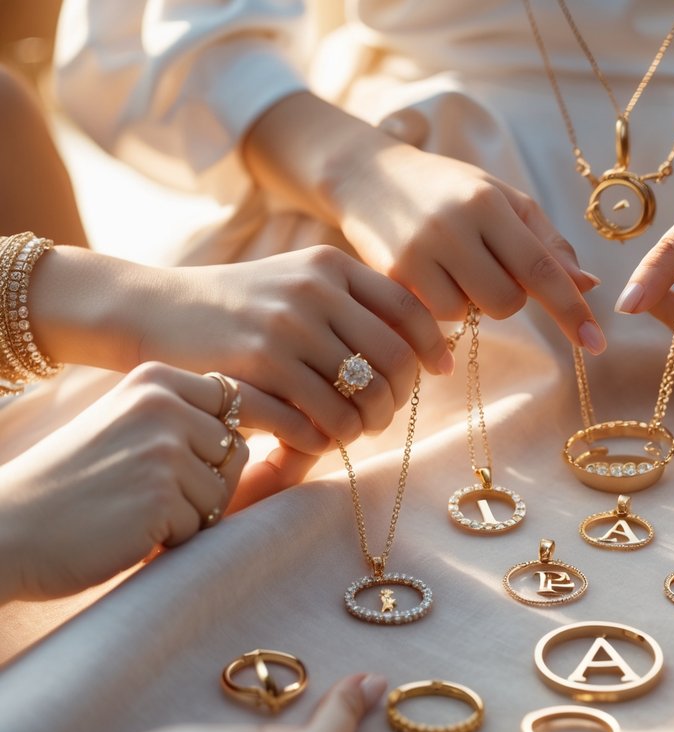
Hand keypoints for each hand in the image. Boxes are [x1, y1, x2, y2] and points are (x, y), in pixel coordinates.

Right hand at [0, 362, 248, 600]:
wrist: (7, 529)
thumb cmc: (73, 484)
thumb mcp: (128, 426)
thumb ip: (186, 417)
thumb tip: (279, 417)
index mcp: (155, 379)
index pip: (236, 399)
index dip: (234, 432)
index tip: (215, 454)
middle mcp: (164, 405)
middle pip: (237, 449)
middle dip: (206, 482)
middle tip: (143, 493)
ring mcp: (166, 449)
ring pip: (223, 490)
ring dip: (188, 512)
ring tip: (131, 509)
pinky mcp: (164, 495)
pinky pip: (201, 525)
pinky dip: (171, 538)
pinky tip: (125, 530)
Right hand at [35, 245, 453, 451]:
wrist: (153, 308)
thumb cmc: (239, 305)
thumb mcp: (298, 282)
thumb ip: (354, 301)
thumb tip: (425, 342)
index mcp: (331, 266)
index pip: (409, 310)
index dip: (432, 346)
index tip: (437, 370)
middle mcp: (315, 291)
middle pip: (392, 359)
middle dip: (397, 397)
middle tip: (383, 416)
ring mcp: (287, 326)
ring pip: (360, 396)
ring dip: (364, 425)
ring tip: (351, 432)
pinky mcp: (259, 365)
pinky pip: (321, 419)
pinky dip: (328, 439)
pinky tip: (316, 440)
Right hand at [244, 93, 605, 354]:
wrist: (369, 177)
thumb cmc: (451, 191)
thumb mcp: (502, 201)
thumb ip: (546, 244)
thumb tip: (587, 284)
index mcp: (490, 204)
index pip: (541, 269)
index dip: (571, 310)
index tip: (597, 344)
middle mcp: (455, 227)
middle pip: (507, 302)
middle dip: (508, 298)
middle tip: (489, 270)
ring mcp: (420, 252)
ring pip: (470, 313)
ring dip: (472, 301)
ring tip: (454, 267)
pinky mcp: (393, 275)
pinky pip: (436, 316)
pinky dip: (443, 306)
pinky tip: (432, 277)